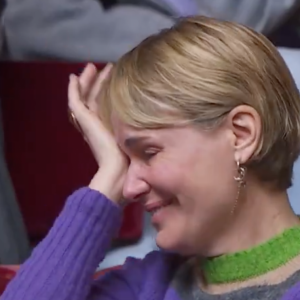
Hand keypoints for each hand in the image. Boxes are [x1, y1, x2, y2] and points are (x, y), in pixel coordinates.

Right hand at [68, 63, 127, 201]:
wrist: (117, 169)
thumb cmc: (130, 159)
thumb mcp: (135, 139)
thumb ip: (138, 131)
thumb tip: (154, 122)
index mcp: (105, 129)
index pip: (100, 107)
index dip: (101, 93)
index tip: (109, 78)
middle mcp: (94, 124)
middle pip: (90, 98)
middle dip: (93, 83)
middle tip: (95, 67)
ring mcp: (88, 122)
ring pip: (83, 97)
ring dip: (86, 81)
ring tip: (91, 67)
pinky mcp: (84, 120)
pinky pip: (75, 101)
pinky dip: (72, 89)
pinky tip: (73, 78)